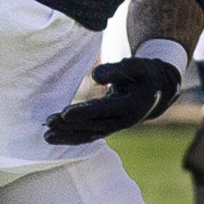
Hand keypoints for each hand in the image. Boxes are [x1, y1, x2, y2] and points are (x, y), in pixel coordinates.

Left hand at [42, 57, 180, 145]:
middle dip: (70, 126)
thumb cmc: (144, 74)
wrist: (157, 91)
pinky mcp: (107, 128)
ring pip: (88, 135)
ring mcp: (114, 127)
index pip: (103, 111)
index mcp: (131, 106)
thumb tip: (95, 76)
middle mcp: (122, 121)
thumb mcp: (137, 66)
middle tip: (49, 123)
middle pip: (92, 126)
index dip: (84, 113)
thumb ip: (118, 68)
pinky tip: (53, 137)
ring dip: (67, 136)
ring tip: (46, 136)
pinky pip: (87, 136)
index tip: (65, 114)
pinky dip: (71, 138)